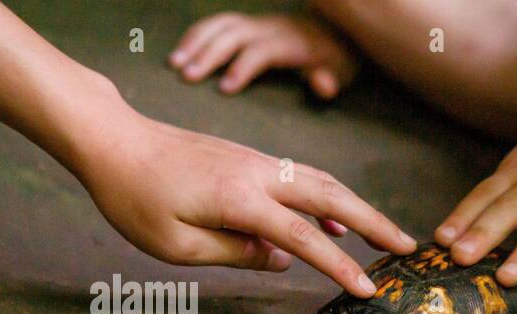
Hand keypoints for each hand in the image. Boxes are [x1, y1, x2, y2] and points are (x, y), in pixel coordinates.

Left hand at [76, 106, 414, 295]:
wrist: (112, 141)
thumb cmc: (135, 198)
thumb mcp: (176, 246)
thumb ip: (235, 255)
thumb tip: (281, 260)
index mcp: (240, 200)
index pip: (304, 237)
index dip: (340, 266)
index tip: (368, 289)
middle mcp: (258, 174)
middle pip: (332, 197)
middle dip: (374, 223)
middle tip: (407, 247)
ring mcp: (257, 162)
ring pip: (322, 182)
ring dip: (358, 209)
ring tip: (385, 236)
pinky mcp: (251, 160)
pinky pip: (301, 178)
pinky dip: (328, 199)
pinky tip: (335, 223)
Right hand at [169, 13, 357, 98]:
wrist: (337, 30)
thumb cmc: (338, 60)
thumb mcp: (341, 73)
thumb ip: (330, 80)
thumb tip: (323, 85)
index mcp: (292, 43)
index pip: (262, 51)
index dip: (243, 67)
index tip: (225, 88)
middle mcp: (270, 28)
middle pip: (234, 35)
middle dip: (208, 54)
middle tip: (185, 76)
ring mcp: (257, 23)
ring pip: (221, 25)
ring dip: (195, 41)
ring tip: (174, 64)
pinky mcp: (248, 24)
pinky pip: (218, 23)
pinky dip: (197, 34)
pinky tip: (181, 52)